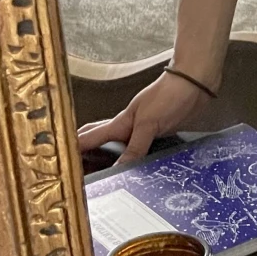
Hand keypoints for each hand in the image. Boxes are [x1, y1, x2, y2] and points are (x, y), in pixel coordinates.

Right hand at [77, 71, 210, 165]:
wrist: (195, 84)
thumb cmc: (168, 95)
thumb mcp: (148, 123)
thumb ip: (135, 147)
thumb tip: (119, 168)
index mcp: (120, 123)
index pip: (89, 138)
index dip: (73, 149)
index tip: (61, 163)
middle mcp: (127, 128)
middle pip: (97, 139)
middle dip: (82, 151)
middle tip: (72, 168)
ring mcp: (140, 131)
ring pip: (116, 146)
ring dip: (106, 156)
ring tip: (95, 171)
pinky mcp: (156, 134)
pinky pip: (138, 150)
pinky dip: (131, 158)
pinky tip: (132, 167)